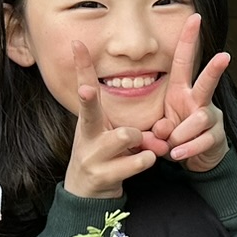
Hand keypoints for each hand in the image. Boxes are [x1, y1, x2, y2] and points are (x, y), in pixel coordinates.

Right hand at [64, 39, 160, 198]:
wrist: (86, 193)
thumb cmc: (103, 156)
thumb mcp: (108, 135)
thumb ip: (130, 125)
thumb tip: (159, 123)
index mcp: (88, 121)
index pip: (84, 88)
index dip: (81, 66)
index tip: (77, 43)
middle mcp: (87, 136)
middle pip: (89, 111)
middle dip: (87, 99)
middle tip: (86, 90)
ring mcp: (92, 156)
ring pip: (125, 136)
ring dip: (142, 139)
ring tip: (146, 146)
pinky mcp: (103, 176)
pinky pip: (136, 161)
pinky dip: (147, 159)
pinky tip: (145, 160)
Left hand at [145, 14, 231, 172]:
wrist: (196, 159)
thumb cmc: (175, 136)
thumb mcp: (159, 130)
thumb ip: (157, 129)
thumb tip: (163, 131)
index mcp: (181, 91)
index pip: (185, 62)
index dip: (189, 40)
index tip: (195, 17)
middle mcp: (198, 100)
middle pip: (208, 82)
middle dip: (215, 69)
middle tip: (225, 56)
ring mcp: (210, 117)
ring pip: (199, 118)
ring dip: (181, 134)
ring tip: (172, 146)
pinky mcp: (216, 136)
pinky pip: (202, 140)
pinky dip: (187, 148)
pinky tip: (178, 154)